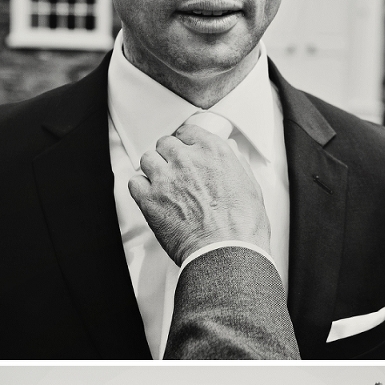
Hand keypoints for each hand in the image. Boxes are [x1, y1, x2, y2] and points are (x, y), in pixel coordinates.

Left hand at [128, 122, 270, 264]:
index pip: (188, 132)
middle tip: (175, 171)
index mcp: (213, 151)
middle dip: (169, 156)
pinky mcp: (150, 199)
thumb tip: (230, 152)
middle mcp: (186, 159)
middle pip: (165, 144)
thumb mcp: (250, 186)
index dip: (186, 144)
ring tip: (162, 185)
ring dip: (153, 170)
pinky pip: (134, 183)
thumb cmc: (242, 226)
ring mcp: (166, 178)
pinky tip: (150, 197)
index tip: (186, 153)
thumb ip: (236, 163)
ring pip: (147, 159)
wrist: (227, 253)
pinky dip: (140, 189)